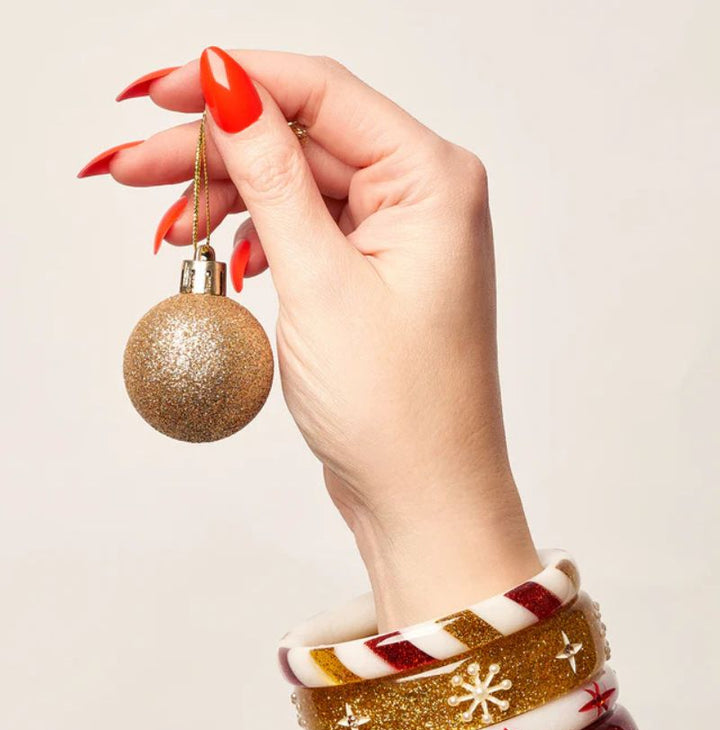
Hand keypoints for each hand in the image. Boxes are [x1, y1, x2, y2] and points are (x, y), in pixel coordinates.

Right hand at [86, 48, 540, 626]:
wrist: (425, 501)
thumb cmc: (397, 411)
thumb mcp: (320, 282)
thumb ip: (273, 179)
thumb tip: (229, 90)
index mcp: (433, 180)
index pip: (323, 94)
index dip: (236, 82)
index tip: (160, 91)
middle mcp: (425, 200)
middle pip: (302, 141)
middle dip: (215, 153)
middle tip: (133, 170)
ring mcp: (401, 242)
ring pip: (298, 190)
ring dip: (230, 203)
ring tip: (171, 232)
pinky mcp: (376, 280)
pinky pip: (307, 234)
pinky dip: (260, 242)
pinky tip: (229, 262)